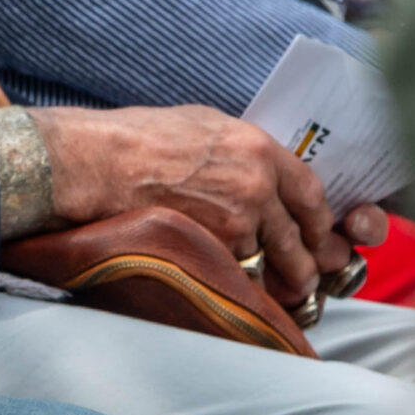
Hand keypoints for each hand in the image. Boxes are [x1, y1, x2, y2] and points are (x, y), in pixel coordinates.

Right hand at [33, 105, 339, 301]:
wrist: (96, 164)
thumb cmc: (136, 139)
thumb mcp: (201, 125)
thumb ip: (242, 151)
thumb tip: (262, 172)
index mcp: (258, 149)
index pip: (312, 195)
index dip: (318, 223)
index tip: (316, 235)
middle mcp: (257, 186)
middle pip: (300, 239)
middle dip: (304, 263)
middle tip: (302, 276)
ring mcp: (237, 222)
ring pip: (273, 263)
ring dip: (274, 279)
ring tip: (274, 289)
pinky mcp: (213, 250)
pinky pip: (242, 276)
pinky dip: (241, 284)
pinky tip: (233, 283)